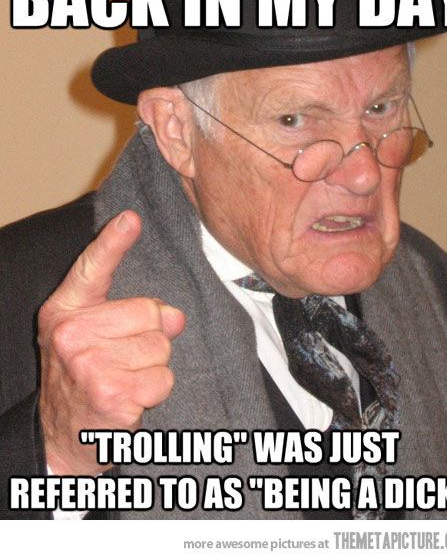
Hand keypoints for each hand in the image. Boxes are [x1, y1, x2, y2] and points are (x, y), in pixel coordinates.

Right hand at [38, 211, 184, 474]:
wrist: (62, 436)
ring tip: (124, 379)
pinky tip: (130, 399)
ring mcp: (89, 365)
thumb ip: (128, 314)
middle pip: (151, 314)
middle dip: (150, 338)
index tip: (131, 219)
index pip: (93, 268)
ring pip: (161, 348)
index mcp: (65, 312)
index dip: (114, 242)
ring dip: (152, 368)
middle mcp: (72, 335)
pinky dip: (155, 392)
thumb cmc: (80, 379)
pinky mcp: (111, 394)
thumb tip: (174, 317)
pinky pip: (163, 379)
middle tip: (123, 359)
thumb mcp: (88, 337)